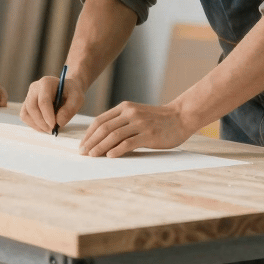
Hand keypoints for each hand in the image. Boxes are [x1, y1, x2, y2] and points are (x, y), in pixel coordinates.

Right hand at [20, 75, 84, 133]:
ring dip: (36, 124)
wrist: (67, 89)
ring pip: (26, 113)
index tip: (53, 126)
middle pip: (32, 107)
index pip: (43, 100)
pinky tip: (43, 127)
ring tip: (48, 129)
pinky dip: (33, 124)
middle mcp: (35, 87)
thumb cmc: (72, 93)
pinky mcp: (27, 104)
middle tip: (51, 130)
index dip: (47, 115)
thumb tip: (59, 122)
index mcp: (46, 82)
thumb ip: (70, 109)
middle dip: (41, 121)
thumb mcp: (77, 98)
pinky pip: (25, 116)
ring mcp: (29, 95)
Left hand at [79, 102, 193, 157]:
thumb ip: (121, 122)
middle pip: (104, 128)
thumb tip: (101, 138)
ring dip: (100, 147)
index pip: (100, 120)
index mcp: (125, 107)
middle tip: (83, 153)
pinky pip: (128, 143)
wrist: (181, 117)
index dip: (89, 134)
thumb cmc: (157, 119)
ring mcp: (140, 123)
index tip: (82, 145)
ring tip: (92, 156)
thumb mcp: (136, 114)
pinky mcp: (149, 134)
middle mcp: (130, 113)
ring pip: (113, 136)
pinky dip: (117, 150)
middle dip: (91, 141)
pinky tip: (110, 156)